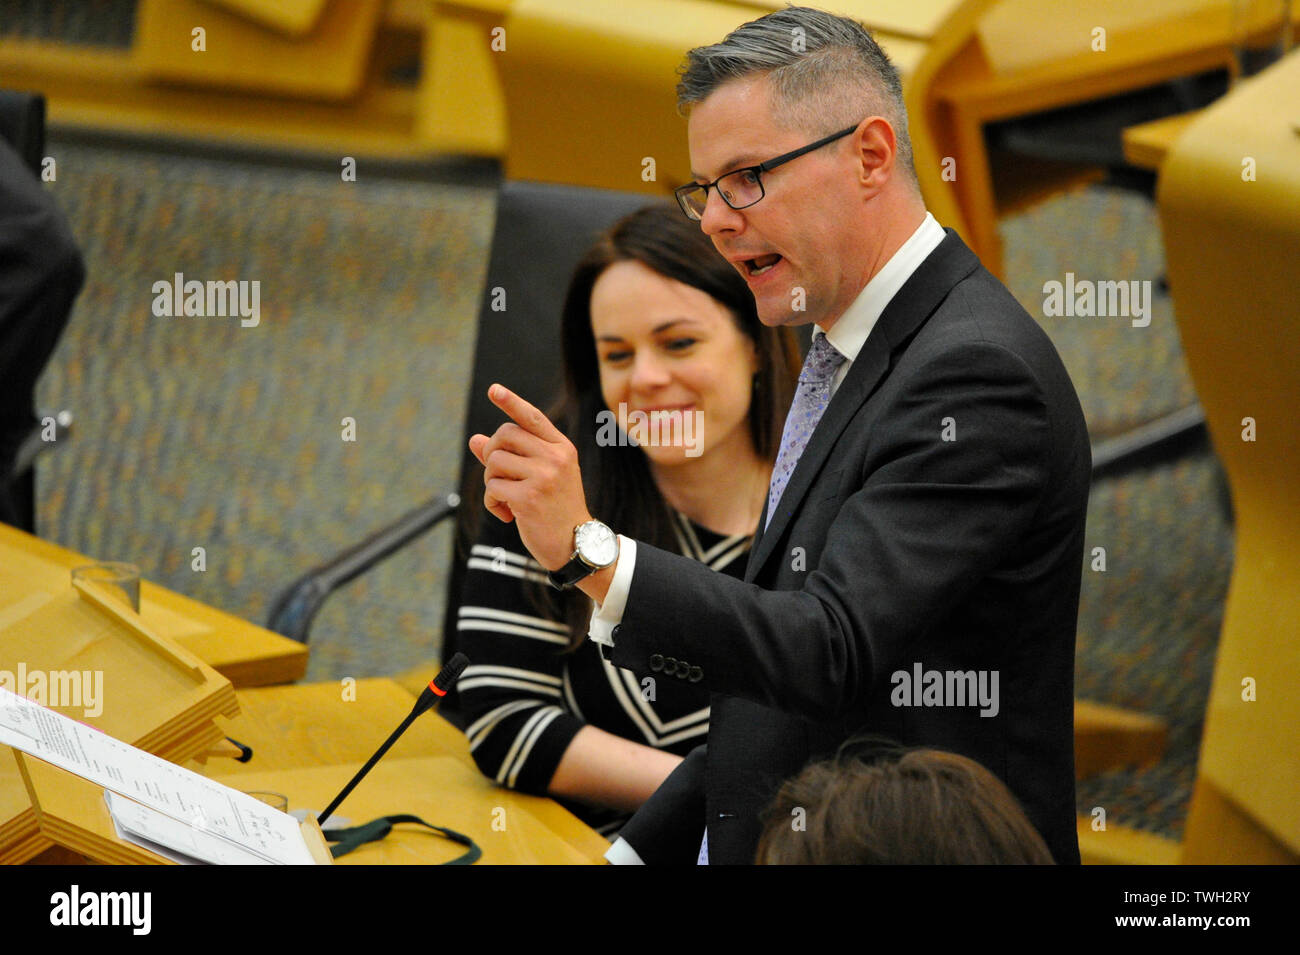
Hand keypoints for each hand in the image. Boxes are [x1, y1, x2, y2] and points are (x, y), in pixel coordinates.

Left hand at [468, 384, 591, 570]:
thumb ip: (511, 457)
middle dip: (492, 455)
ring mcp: (543, 476)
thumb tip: (475, 440)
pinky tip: (508, 515)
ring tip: (507, 499)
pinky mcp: (529, 498)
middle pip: (504, 436)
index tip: (494, 389)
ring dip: (491, 482)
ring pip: (494, 462)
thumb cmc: (556, 509)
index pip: (532, 418)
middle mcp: (555, 457)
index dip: (511, 402)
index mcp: (561, 448)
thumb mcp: (540, 477)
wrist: (575, 544)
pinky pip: (492, 488)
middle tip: (500, 478)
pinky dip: (493, 503)